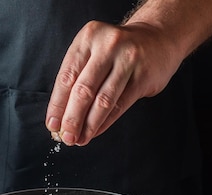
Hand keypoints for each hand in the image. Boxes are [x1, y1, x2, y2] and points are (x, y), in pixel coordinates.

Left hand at [45, 20, 182, 145]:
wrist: (158, 38)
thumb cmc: (118, 50)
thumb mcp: (94, 50)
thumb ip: (77, 76)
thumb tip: (61, 115)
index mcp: (88, 38)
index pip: (66, 77)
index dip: (57, 104)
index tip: (52, 124)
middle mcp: (107, 46)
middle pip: (83, 90)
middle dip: (72, 118)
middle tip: (66, 137)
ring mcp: (128, 60)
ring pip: (103, 100)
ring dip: (89, 125)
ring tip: (80, 139)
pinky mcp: (143, 76)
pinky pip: (120, 105)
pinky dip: (105, 122)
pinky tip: (95, 131)